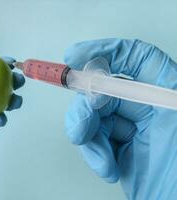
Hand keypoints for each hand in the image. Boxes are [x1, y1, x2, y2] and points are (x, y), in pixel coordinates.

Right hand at [64, 39, 176, 198]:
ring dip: (88, 135)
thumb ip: (137, 103)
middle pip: (105, 89)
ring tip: (101, 158)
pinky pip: (94, 139)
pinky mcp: (118, 147)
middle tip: (81, 126)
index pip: (136, 57)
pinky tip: (107, 167)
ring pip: (93, 115)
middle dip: (86, 107)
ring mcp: (132, 127)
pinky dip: (94, 153)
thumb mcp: (171, 126)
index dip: (105, 51)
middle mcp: (149, 106)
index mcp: (167, 92)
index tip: (75, 57)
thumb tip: (95, 93)